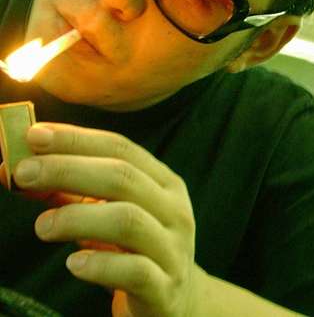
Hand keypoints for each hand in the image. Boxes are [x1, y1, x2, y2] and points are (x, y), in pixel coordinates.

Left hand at [12, 123, 202, 316]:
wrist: (176, 301)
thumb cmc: (134, 249)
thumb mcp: (108, 214)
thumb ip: (69, 191)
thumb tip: (14, 168)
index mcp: (164, 183)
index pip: (122, 148)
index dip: (78, 139)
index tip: (35, 135)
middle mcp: (174, 210)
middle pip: (123, 178)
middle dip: (69, 169)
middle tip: (24, 172)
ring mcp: (173, 249)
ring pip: (128, 220)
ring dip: (77, 217)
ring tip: (41, 225)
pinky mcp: (165, 289)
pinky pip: (135, 271)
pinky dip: (100, 264)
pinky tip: (74, 264)